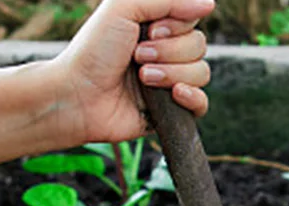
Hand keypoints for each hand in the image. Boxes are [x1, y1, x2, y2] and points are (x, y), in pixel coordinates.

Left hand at [51, 0, 214, 147]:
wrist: (79, 97)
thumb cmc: (94, 50)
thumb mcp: (124, 7)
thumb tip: (209, 3)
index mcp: (156, 24)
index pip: (191, 17)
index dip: (177, 24)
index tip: (151, 29)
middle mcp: (165, 52)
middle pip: (199, 45)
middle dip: (169, 51)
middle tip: (138, 57)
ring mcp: (169, 82)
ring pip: (201, 72)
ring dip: (172, 73)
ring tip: (143, 79)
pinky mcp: (171, 112)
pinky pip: (202, 104)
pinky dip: (192, 98)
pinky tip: (174, 95)